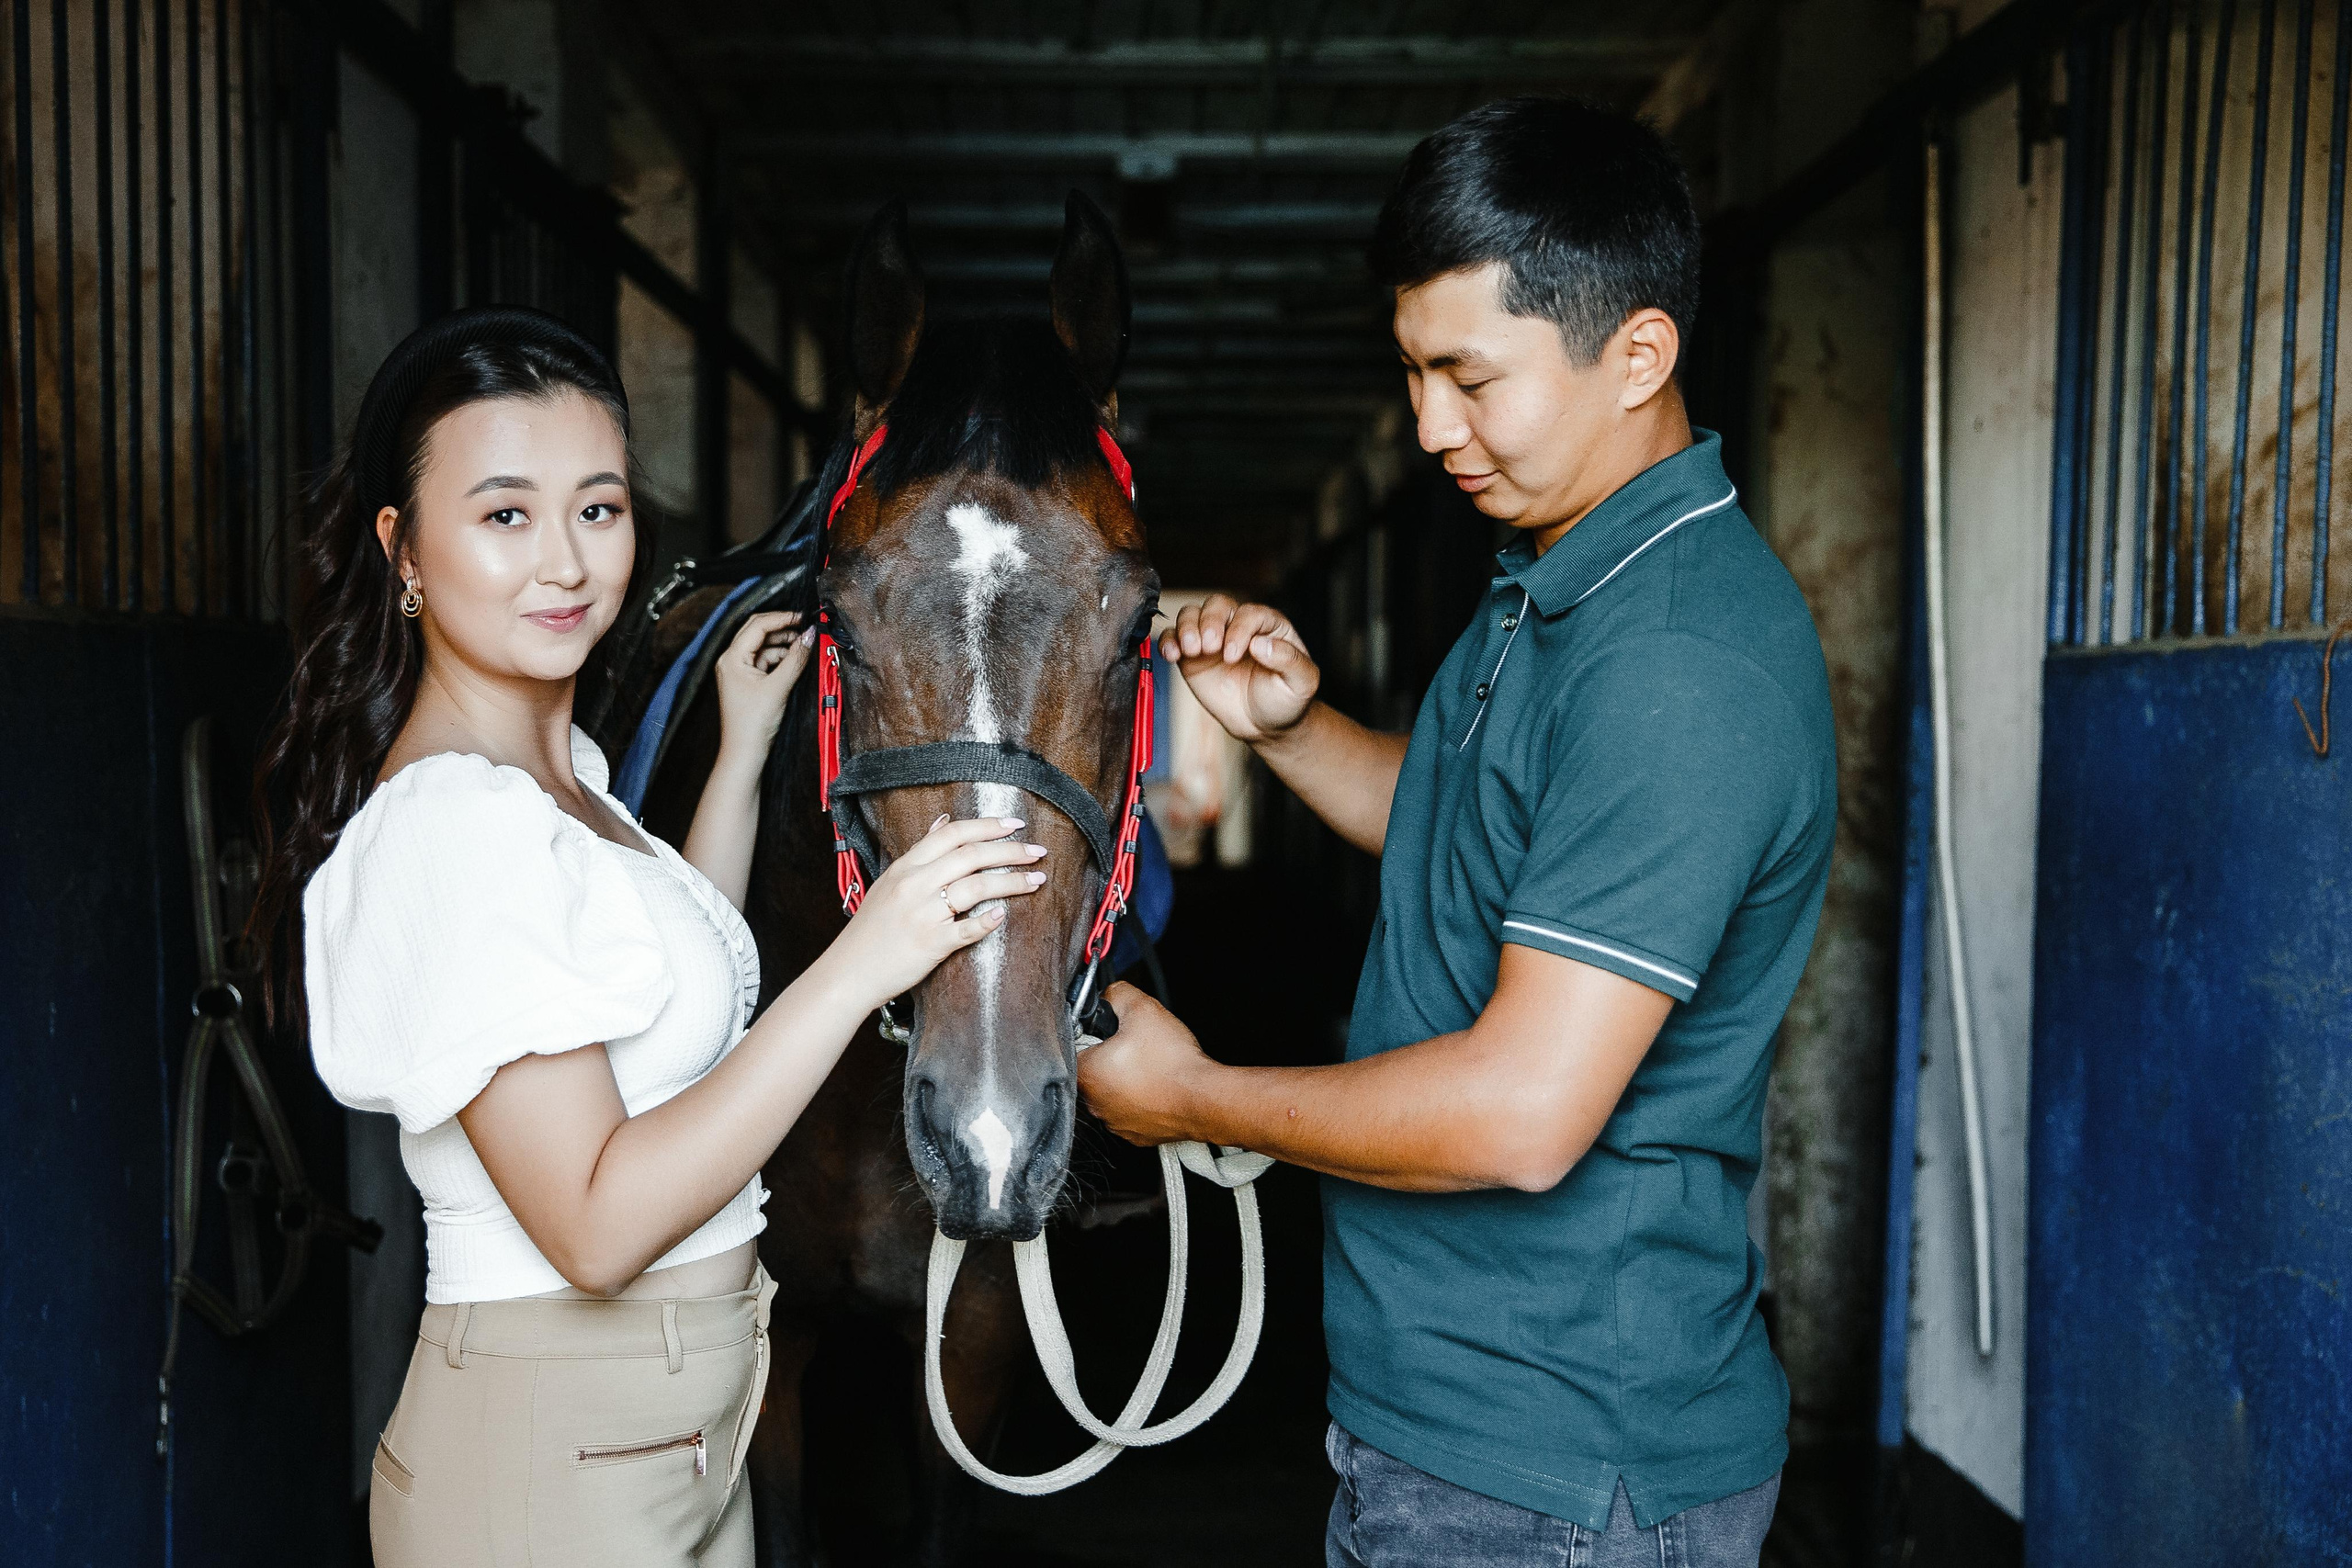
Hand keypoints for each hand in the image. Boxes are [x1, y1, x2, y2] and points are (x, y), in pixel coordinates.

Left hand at [712, 610, 813, 763]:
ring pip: (764, 646)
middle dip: (783, 629)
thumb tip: (811, 635)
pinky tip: (795, 662)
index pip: (757, 625)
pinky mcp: (748, 681)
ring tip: (804, 648)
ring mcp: (739, 670)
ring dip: (784, 644)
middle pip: (758, 632)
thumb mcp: (779, 687)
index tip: (804, 618)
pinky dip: (780, 659)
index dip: (782, 618)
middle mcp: (731, 660)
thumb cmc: (753, 723)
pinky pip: (765, 661)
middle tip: (806, 629)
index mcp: (731, 658)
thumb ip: (796, 658)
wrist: (745, 752)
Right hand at [824, 815, 1049, 1010]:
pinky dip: (987, 921)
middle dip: (1010, 850)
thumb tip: (944, 820)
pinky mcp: (930, 944)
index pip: (952, 834)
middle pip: (971, 856)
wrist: (849, 971)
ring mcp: (923, 914)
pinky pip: (966, 929)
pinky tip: (1004, 915)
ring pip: (976, 887)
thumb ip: (920, 852)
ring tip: (1036, 880)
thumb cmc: (872, 928)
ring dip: (1012, 881)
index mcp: (905, 867)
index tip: (1015, 824)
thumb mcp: (890, 880)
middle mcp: (914, 885)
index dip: (987, 826)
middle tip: (1037, 851)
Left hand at [1075, 983, 1215, 1145]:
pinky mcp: (1138, 1135)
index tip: (1113, 1032)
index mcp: (1088, 1074)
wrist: (1204, 1100)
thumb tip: (1110, 993)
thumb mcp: (1143, 1009)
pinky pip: (1133, 1112)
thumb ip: (1117, 994)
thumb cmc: (1173, 1062)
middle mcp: (1096, 1104)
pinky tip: (1160, 1087)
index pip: (1075, 1047)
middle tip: (1137, 1046)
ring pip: (1114, 1093)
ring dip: (1128, 1080)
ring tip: (1152, 1067)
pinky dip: (1144, 1100)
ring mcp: (1117, 1123)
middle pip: (1094, 1071)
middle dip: (1112, 1057)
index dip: (1094, 1033)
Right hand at [1160, 594, 1319, 744]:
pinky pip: (1173, 638)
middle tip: (1210, 648)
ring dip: (1186, 628)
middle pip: (1217, 605)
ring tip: (1191, 651)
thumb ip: (1289, 660)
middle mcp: (1238, 625)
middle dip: (1210, 622)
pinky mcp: (1192, 656)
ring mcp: (1213, 638)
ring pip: (1192, 614)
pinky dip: (1168, 641)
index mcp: (1268, 625)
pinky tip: (1171, 655)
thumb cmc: (1286, 700)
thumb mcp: (1302, 682)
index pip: (1249, 613)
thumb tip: (1261, 644)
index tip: (1233, 655)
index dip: (1238, 630)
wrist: (1264, 724)